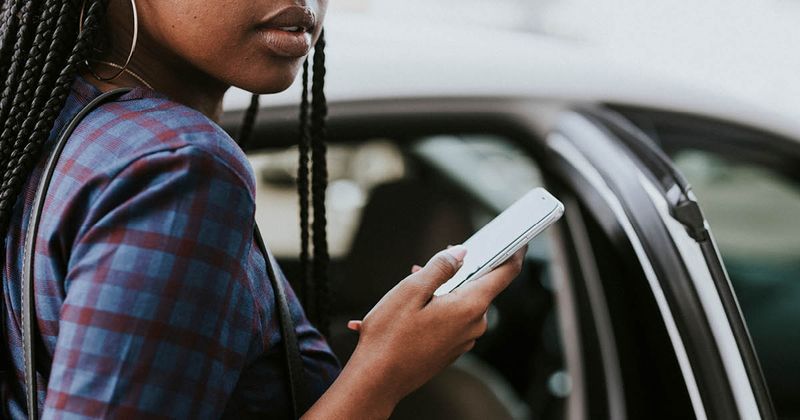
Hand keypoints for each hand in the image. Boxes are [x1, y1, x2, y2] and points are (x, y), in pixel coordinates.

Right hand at [345, 244, 525, 407]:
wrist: (377, 380)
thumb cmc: (390, 335)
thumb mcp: (411, 290)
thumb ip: (440, 267)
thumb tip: (461, 252)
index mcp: (470, 307)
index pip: (505, 273)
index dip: (514, 251)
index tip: (518, 237)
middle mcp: (474, 325)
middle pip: (478, 286)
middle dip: (457, 271)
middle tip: (426, 265)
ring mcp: (464, 340)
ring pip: (461, 303)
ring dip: (442, 290)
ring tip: (410, 287)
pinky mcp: (452, 350)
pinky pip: (452, 320)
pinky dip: (437, 308)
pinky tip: (411, 309)